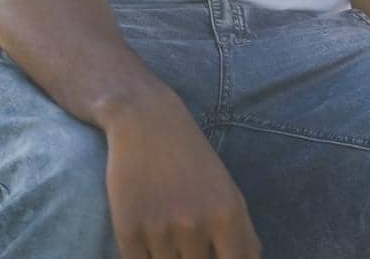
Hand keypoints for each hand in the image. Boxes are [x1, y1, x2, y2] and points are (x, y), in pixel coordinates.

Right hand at [102, 87, 261, 258]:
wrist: (147, 123)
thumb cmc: (193, 159)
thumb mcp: (228, 190)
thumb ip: (241, 232)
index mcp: (228, 213)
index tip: (217, 256)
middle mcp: (196, 224)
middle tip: (190, 238)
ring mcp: (161, 229)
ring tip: (168, 230)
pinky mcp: (128, 231)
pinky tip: (149, 240)